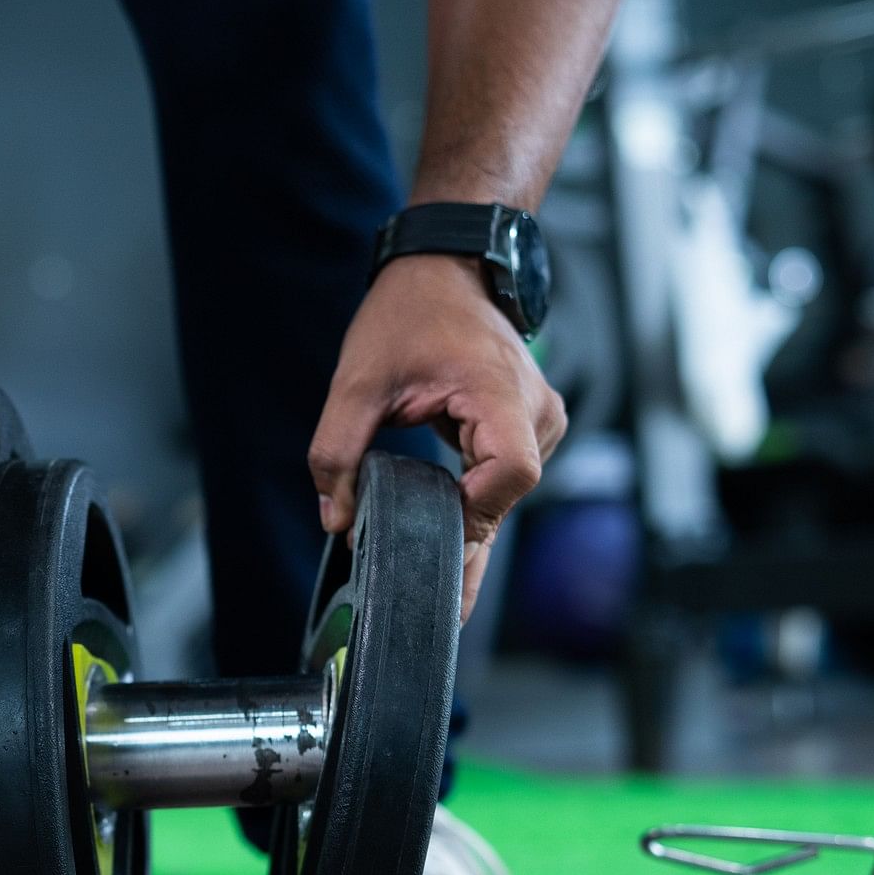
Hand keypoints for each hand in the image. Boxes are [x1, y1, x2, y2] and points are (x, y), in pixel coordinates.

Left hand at [308, 253, 565, 621]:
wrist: (447, 268)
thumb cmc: (410, 312)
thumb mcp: (357, 382)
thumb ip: (338, 452)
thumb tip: (336, 518)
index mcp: (500, 393)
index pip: (511, 472)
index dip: (476, 509)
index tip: (435, 525)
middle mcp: (534, 412)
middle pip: (507, 497)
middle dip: (466, 542)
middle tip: (435, 606)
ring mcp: (537, 420)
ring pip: (507, 495)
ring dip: (468, 524)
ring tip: (437, 579)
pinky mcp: (526, 427)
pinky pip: (503, 479)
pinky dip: (473, 505)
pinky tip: (448, 539)